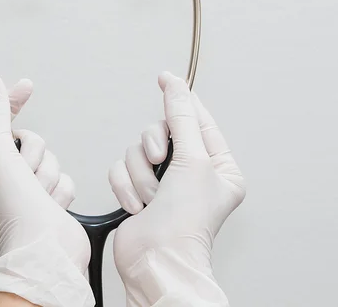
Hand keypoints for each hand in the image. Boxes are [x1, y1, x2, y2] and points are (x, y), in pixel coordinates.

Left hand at [0, 74, 93, 306]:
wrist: (47, 252)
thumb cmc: (15, 212)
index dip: (9, 106)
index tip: (25, 86)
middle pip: (24, 143)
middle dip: (31, 157)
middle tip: (23, 174)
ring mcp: (22, 194)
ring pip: (46, 159)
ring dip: (45, 175)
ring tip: (36, 196)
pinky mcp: (45, 201)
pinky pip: (61, 176)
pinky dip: (58, 189)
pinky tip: (48, 206)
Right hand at [109, 72, 245, 306]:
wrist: (156, 259)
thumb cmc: (186, 223)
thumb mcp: (192, 159)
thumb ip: (180, 117)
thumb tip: (176, 85)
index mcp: (216, 166)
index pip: (197, 121)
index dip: (181, 100)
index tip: (166, 78)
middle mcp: (189, 173)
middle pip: (160, 133)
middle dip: (155, 150)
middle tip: (161, 162)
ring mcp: (162, 184)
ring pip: (137, 152)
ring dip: (141, 175)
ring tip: (153, 197)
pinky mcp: (137, 192)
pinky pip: (121, 170)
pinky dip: (127, 187)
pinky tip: (138, 207)